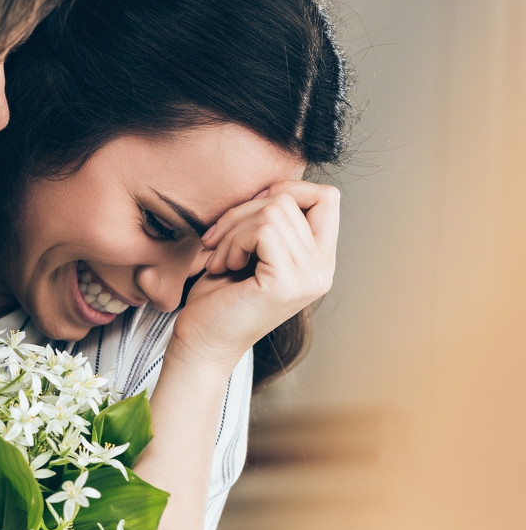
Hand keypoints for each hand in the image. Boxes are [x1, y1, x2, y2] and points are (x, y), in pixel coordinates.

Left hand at [177, 180, 338, 371]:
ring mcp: (308, 277)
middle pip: (289, 199)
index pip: (327, 197)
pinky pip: (264, 230)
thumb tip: (273, 186)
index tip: (248, 214)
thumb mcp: (249, 249)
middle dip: (242, 212)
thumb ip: (269, 221)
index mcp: (318, 260)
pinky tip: (223, 266)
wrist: (200, 343)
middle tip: (217, 243)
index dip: (286, 190)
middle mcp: (322, 270)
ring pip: (273, 211)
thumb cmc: (218, 298)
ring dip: (233, 230)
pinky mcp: (286, 283)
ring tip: (220, 259)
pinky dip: (234, 241)